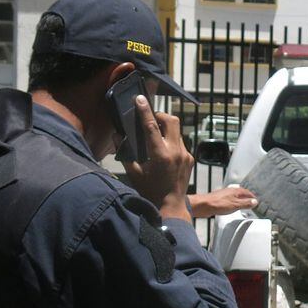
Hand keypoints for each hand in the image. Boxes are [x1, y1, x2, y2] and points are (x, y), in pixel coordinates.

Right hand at [122, 95, 193, 220]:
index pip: (151, 126)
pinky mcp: (190, 159)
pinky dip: (170, 141)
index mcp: (160, 155)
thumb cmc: (150, 192)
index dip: (145, 110)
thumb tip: (117, 136)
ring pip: (177, 131)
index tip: (140, 99)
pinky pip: (180, 142)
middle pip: (171, 121)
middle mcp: (175, 152)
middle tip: (149, 119)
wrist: (170, 207)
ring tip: (154, 136)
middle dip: (160, 116)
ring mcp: (185, 155)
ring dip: (165, 129)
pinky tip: (162, 151)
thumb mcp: (134, 172)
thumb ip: (125, 153)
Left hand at [188, 187, 257, 218]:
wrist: (203, 205)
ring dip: (240, 200)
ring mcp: (224, 195)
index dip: (252, 197)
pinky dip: (234, 203)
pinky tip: (233, 207)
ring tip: (244, 205)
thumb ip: (246, 203)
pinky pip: (230, 200)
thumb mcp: (235, 205)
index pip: (247, 192)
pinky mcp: (219, 199)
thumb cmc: (218, 204)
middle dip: (247, 197)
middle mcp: (230, 191)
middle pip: (241, 193)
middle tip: (252, 202)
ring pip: (235, 196)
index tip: (256, 201)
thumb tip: (255, 202)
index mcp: (235, 191)